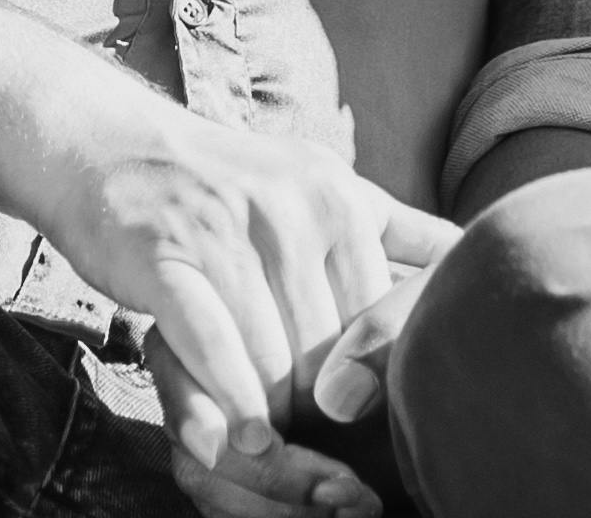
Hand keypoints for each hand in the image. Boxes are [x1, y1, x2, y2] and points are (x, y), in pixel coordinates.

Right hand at [39, 95, 448, 488]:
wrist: (115, 147)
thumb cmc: (231, 182)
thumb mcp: (321, 186)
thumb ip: (397, 228)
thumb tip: (475, 254)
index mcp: (338, 195)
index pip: (374, 320)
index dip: (366, 379)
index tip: (358, 416)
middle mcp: (289, 208)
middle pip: (325, 351)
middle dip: (319, 409)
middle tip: (314, 444)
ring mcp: (226, 231)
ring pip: (272, 360)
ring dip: (274, 417)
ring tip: (276, 442)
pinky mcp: (165, 258)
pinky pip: (213, 349)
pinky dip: (230, 401)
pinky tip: (242, 436)